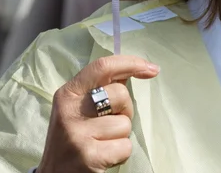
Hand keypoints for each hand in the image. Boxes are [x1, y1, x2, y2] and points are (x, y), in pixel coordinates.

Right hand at [37, 55, 159, 172]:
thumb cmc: (74, 136)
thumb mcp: (79, 107)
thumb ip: (103, 87)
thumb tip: (143, 68)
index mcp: (68, 93)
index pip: (103, 66)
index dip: (131, 63)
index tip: (152, 69)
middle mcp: (70, 110)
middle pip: (121, 94)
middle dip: (125, 109)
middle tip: (110, 122)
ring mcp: (78, 134)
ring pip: (125, 124)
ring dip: (121, 135)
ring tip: (102, 142)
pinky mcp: (88, 157)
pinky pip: (125, 147)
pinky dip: (120, 153)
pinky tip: (103, 156)